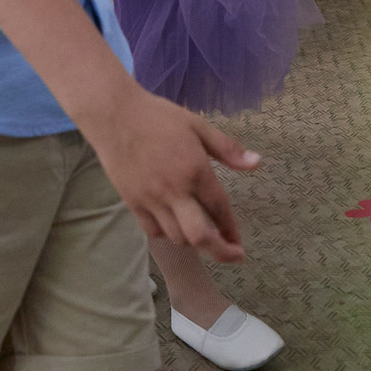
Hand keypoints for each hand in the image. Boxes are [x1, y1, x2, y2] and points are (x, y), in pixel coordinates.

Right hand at [80, 87, 256, 261]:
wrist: (114, 115)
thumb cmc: (158, 116)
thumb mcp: (198, 125)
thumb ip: (228, 149)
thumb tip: (257, 163)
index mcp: (195, 170)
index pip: (219, 208)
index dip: (233, 229)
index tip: (240, 243)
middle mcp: (174, 190)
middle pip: (199, 236)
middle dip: (219, 251)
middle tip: (231, 254)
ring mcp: (151, 199)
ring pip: (176, 237)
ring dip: (193, 241)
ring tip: (203, 235)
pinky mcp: (132, 202)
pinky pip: (153, 230)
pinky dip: (167, 233)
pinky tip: (174, 224)